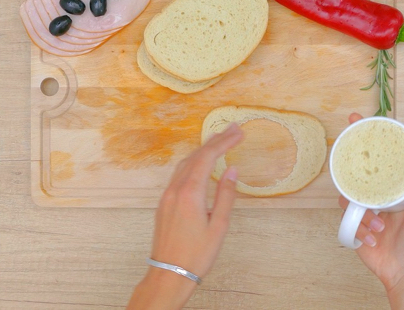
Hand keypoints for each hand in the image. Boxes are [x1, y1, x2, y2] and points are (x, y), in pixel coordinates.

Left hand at [128, 123, 242, 309]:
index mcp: (190, 193)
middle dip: (215, 141)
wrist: (169, 273)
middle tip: (233, 129)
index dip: (224, 142)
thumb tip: (232, 170)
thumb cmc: (197, 254)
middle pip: (196, 156)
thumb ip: (225, 195)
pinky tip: (201, 163)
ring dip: (202, 150)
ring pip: (185, 164)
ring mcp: (167, 195)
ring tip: (219, 140)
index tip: (239, 132)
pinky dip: (193, 162)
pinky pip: (179, 174)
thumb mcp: (219, 226)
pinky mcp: (164, 202)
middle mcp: (175, 189)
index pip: (208, 157)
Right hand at [339, 113, 403, 307]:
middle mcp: (376, 194)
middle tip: (343, 145)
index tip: (358, 119)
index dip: (368, 137)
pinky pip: (348, 219)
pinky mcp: (353, 226)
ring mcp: (363, 209)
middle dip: (347, 159)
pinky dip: (362, 229)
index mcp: (393, 186)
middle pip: (356, 170)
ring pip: (349, 197)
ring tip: (380, 223)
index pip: (379, 156)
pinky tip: (374, 237)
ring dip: (365, 211)